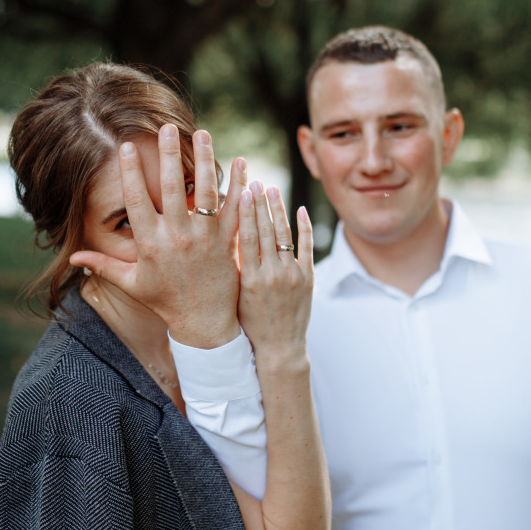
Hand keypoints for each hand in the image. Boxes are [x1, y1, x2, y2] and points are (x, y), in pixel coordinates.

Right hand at [70, 125, 245, 346]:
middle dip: (168, 155)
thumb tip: (72, 257)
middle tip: (166, 127)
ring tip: (202, 134)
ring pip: (205, 193)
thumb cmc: (166, 302)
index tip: (127, 147)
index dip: (131, 174)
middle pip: (171, 189)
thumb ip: (103, 266)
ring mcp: (205, 240)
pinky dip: (240, 186)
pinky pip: (235, 210)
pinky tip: (241, 162)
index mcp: (151, 245)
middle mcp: (177, 239)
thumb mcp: (132, 284)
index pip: (137, 202)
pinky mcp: (228, 243)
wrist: (204, 324)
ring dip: (204, 161)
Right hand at [237, 182, 312, 362]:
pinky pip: (306, 247)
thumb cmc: (249, 324)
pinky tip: (299, 209)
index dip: (245, 212)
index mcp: (251, 279)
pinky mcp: (308, 278)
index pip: (247, 237)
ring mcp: (292, 276)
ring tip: (273, 189)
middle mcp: (272, 275)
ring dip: (279, 209)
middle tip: (256, 181)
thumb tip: (222, 238)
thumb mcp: (236, 296)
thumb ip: (233, 268)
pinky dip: (304, 227)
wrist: (279, 347)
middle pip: (266, 231)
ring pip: (285, 235)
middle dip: (261, 204)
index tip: (242, 190)